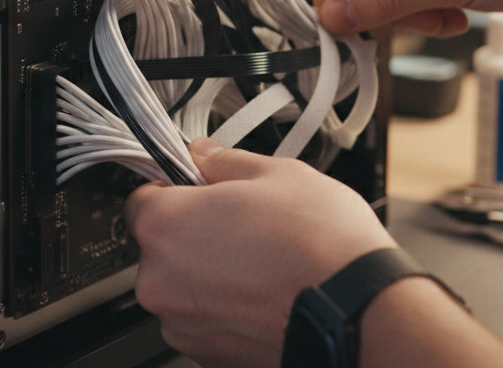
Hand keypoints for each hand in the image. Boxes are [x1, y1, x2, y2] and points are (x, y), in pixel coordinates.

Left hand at [125, 138, 395, 367]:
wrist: (360, 315)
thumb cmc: (322, 246)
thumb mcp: (278, 174)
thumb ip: (226, 162)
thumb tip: (205, 155)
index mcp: (166, 227)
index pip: (142, 198)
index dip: (174, 188)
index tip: (198, 187)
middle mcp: (161, 282)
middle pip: (162, 245)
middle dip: (196, 231)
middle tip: (244, 221)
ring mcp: (183, 325)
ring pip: (184, 285)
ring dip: (211, 271)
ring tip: (263, 259)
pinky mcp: (207, 355)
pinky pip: (205, 317)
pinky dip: (227, 305)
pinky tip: (266, 290)